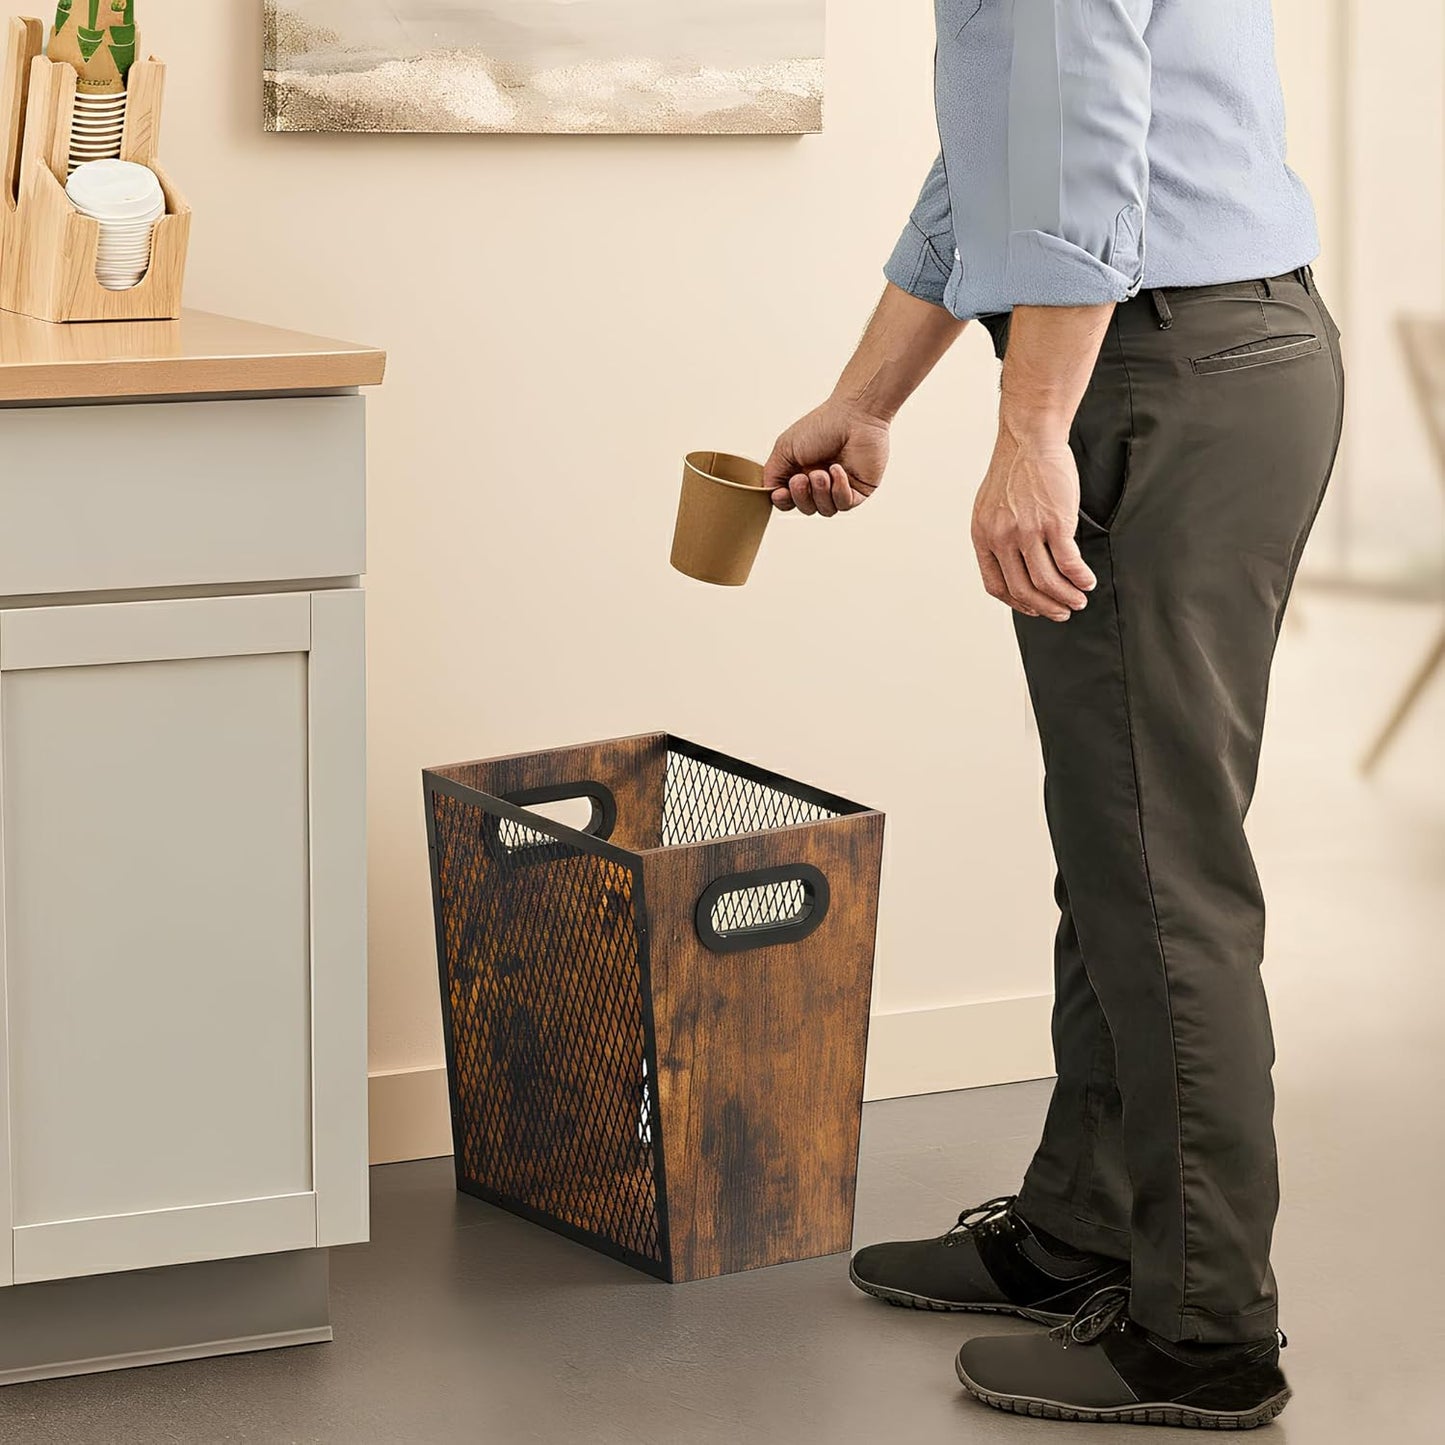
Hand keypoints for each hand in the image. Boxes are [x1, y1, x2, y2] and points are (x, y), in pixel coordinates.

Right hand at [762, 400, 888, 515]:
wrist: (853, 415)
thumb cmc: (822, 426)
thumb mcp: (785, 448)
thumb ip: (772, 474)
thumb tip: (770, 495)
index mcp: (802, 472)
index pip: (790, 501)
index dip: (784, 501)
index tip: (781, 492)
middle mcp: (822, 482)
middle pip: (806, 508)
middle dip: (801, 497)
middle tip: (803, 478)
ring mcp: (841, 487)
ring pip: (825, 510)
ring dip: (820, 492)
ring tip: (822, 472)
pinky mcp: (859, 490)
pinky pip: (845, 504)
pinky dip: (838, 490)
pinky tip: (837, 469)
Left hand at [971, 425, 1096, 621]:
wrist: (1029, 439)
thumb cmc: (1015, 470)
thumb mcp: (991, 507)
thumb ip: (997, 535)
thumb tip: (1012, 563)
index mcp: (983, 537)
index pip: (996, 585)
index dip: (1017, 603)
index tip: (1034, 608)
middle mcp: (1001, 538)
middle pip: (1023, 589)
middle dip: (1046, 608)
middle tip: (1062, 612)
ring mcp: (1027, 532)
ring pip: (1047, 582)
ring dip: (1066, 597)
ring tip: (1079, 600)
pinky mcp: (1054, 523)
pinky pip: (1068, 563)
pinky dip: (1079, 578)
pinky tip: (1087, 581)